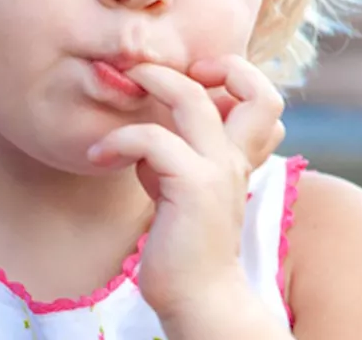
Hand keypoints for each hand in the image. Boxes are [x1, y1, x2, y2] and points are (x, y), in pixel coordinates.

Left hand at [85, 55, 285, 323]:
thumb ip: (177, 154)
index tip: (193, 75)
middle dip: (209, 64)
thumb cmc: (182, 243)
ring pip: (192, 99)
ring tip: (123, 86)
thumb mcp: (181, 186)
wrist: (197, 297)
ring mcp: (218, 171)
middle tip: (157, 69)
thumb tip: (149, 129)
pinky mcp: (193, 188)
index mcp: (238, 155)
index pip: (264, 97)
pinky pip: (152, 139)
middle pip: (255, 88)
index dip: (235, 74)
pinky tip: (97, 156)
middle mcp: (236, 158)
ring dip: (152, 82)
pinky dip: (118, 139)